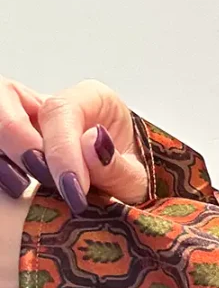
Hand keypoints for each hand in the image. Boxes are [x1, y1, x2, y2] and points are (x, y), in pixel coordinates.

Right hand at [0, 77, 148, 212]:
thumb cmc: (127, 179)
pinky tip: (17, 185)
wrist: (121, 186)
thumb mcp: (135, 180)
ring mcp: (25, 119)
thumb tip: (91, 143)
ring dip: (3, 155)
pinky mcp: (10, 140)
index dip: (61, 150)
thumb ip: (116, 166)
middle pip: (10, 106)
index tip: (74, 188)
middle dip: (22, 148)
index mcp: (91, 99)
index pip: (61, 110)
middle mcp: (52, 104)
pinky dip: (1, 164)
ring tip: (25, 188)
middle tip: (47, 185)